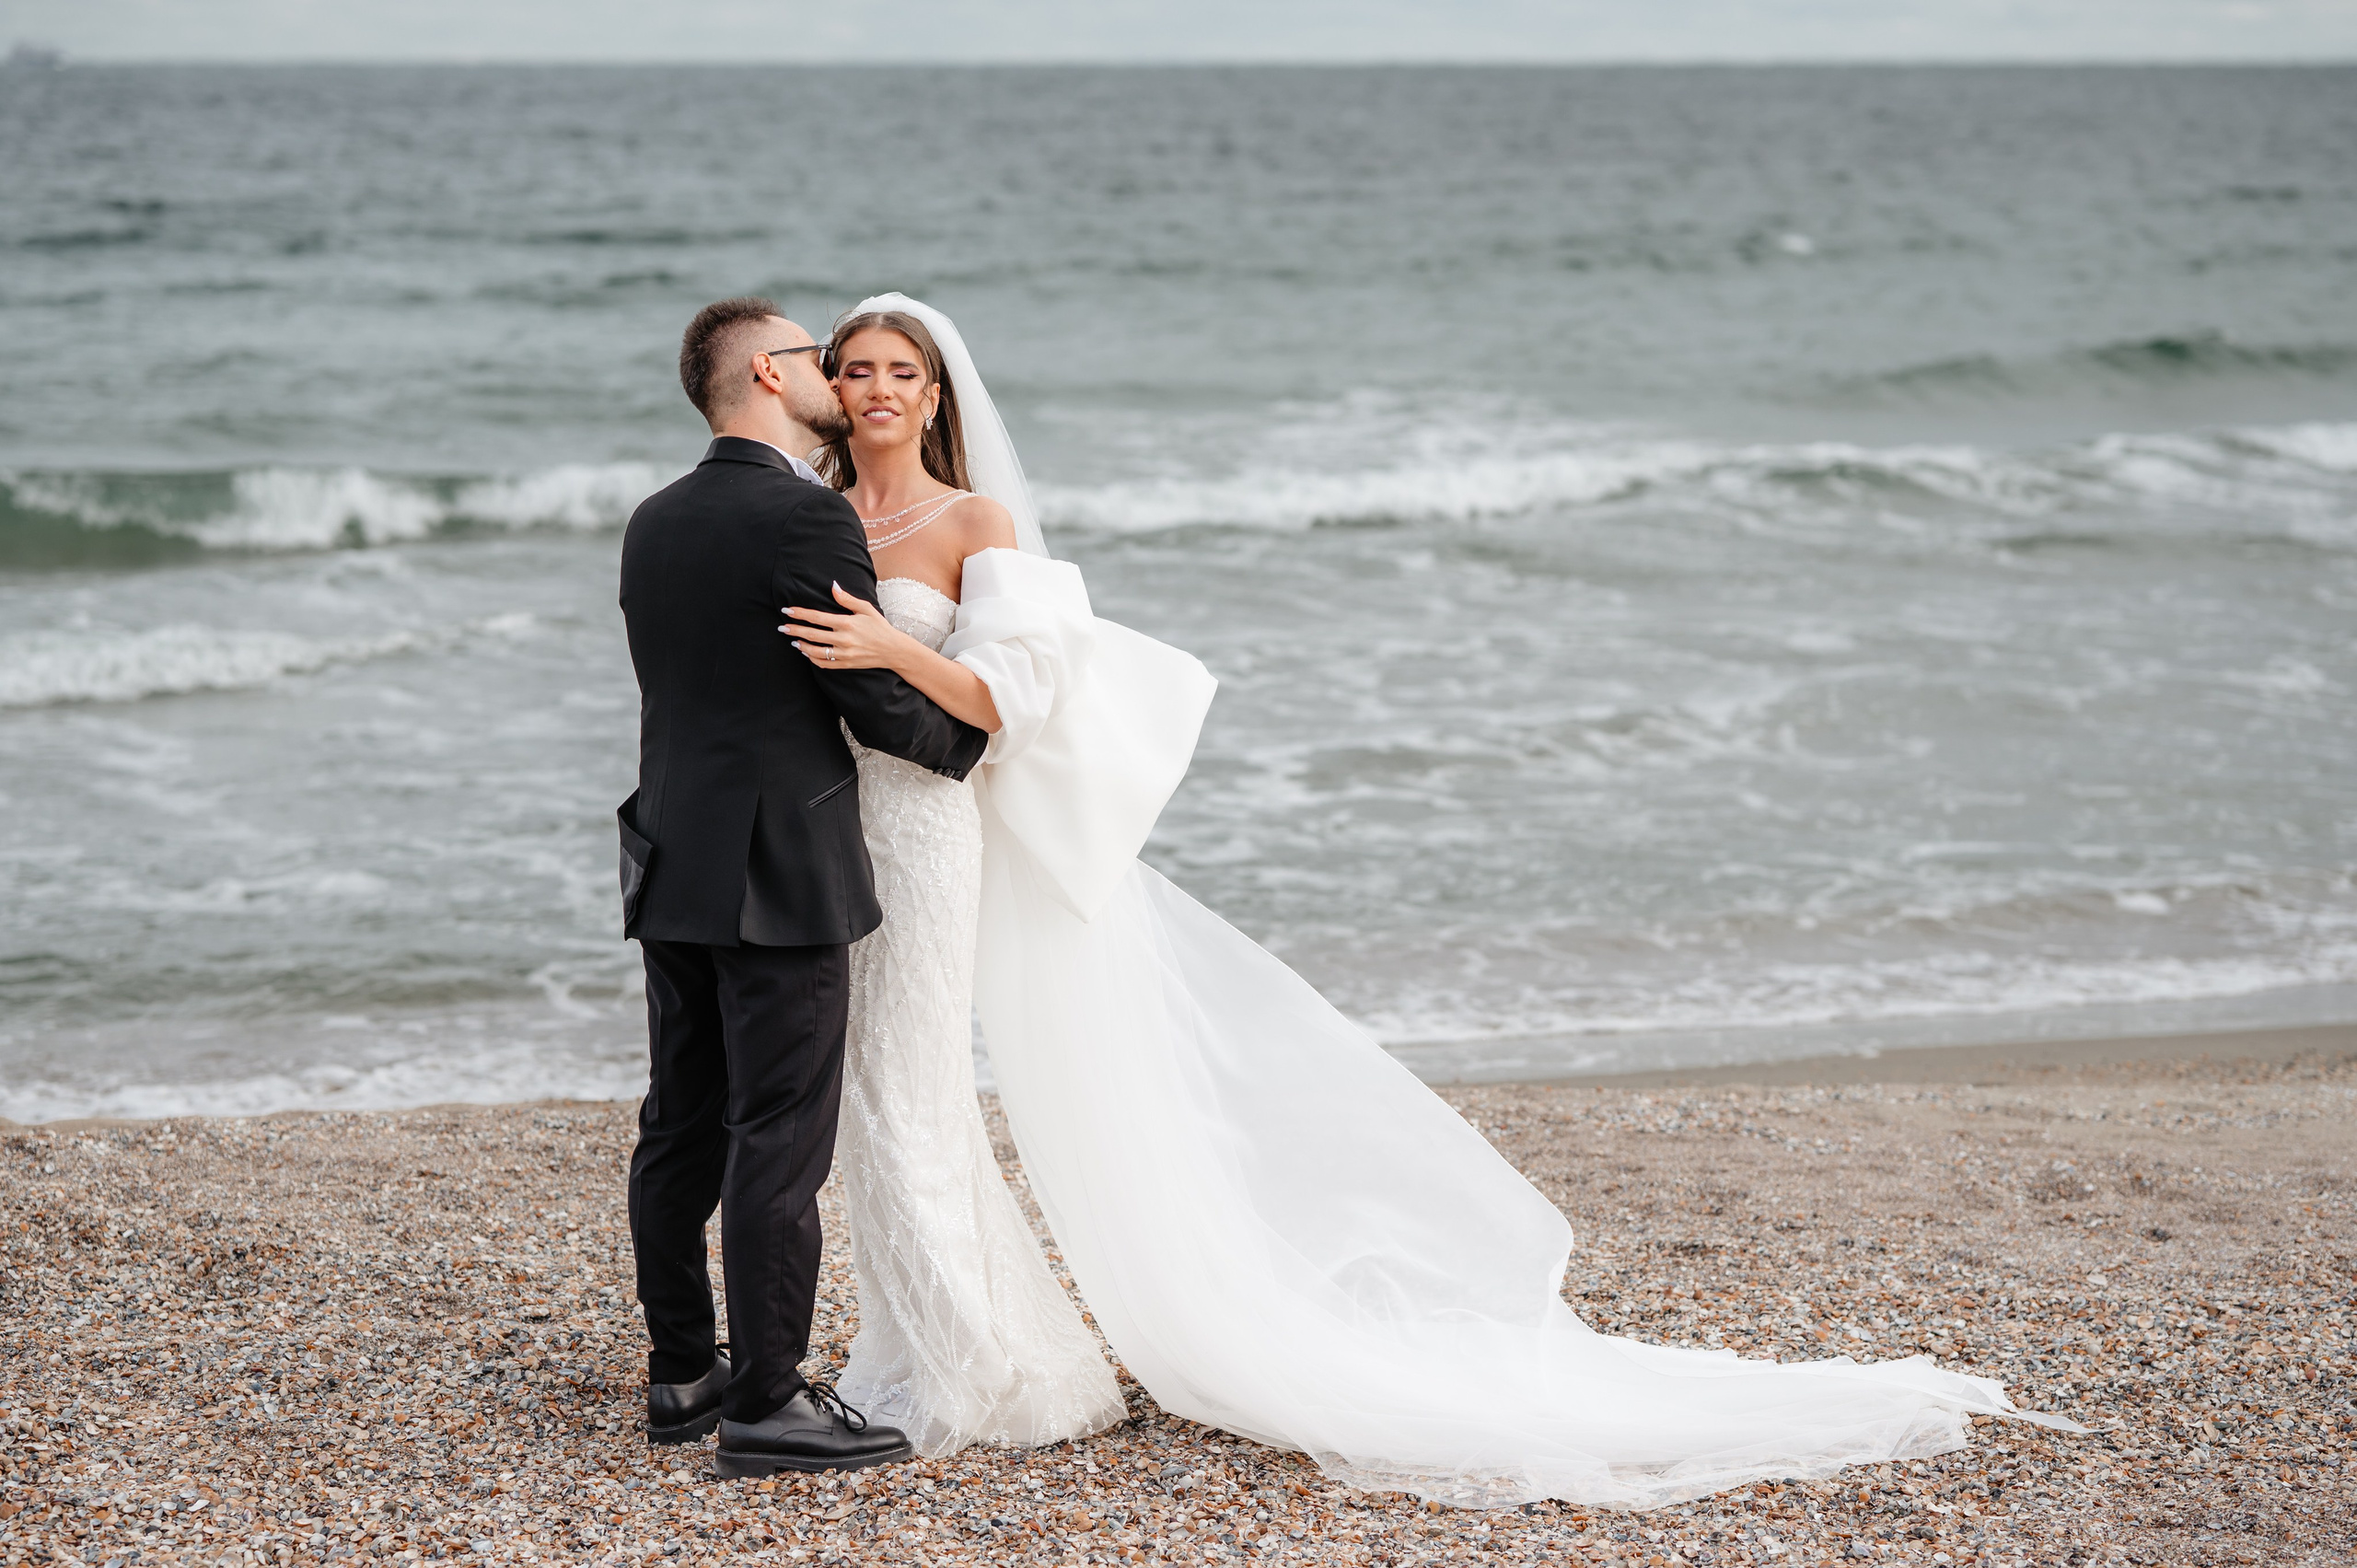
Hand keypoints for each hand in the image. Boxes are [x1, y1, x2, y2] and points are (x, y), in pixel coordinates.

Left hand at [782, 582, 911, 671]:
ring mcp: (844, 654)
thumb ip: (847, 599)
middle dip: (795, 630)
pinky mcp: (846, 664)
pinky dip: (812, 659)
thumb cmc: (880, 627)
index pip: (817, 617)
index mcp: (847, 623)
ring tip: (793, 641)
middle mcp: (844, 639)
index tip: (787, 610)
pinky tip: (807, 653)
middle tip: (782, 627)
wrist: (893, 650)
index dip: (800, 613)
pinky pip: (824, 664)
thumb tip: (833, 585)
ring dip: (802, 646)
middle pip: (812, 634)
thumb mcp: (866, 609)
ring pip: (815, 651)